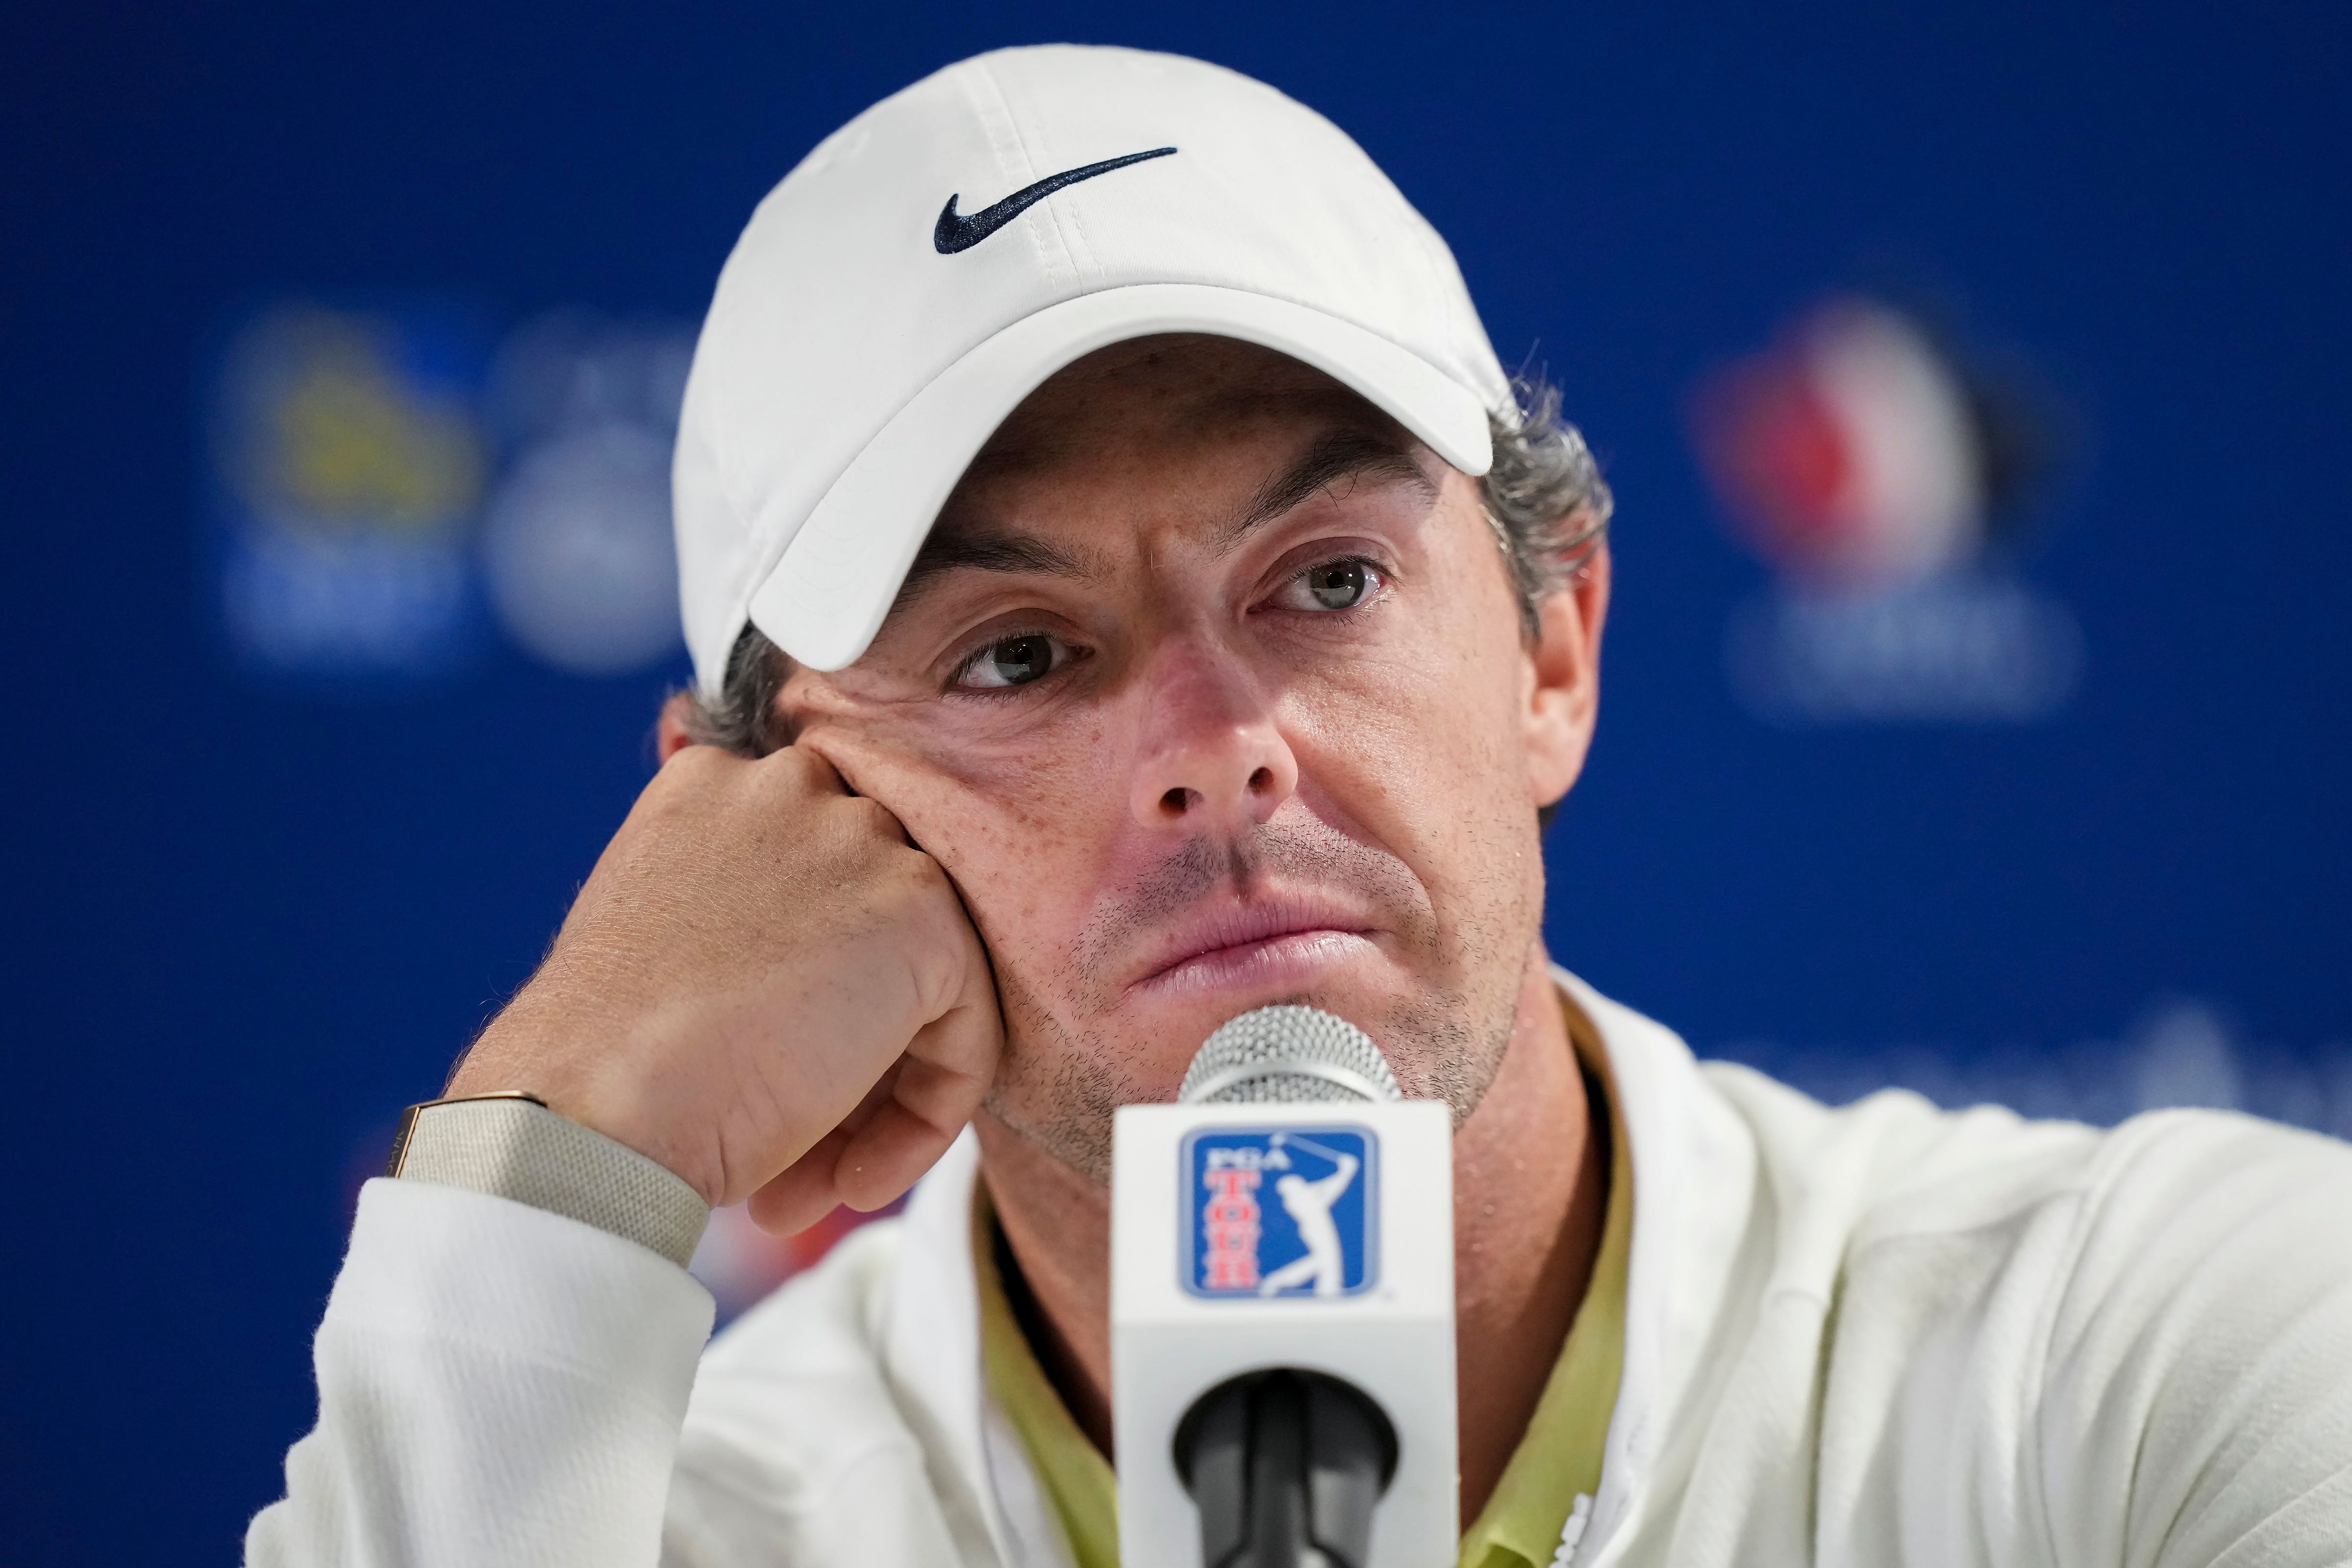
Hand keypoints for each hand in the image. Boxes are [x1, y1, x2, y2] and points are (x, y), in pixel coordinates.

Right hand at [447, 740, 1002, 1234]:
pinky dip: (925, 1119)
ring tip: (809, 1183)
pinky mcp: (922, 915)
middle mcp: (794, 788)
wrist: (592, 1109)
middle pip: (870, 929)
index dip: (804, 990)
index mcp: (713, 788)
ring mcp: (863, 841)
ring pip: (922, 983)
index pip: (813, 881)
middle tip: (792, 1148)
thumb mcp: (664, 953)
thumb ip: (750, 930)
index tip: (754, 1070)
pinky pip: (966, 1030)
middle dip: (843, 1048)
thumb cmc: (601, 1067)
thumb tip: (824, 989)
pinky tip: (850, 1182)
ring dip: (875, 1098)